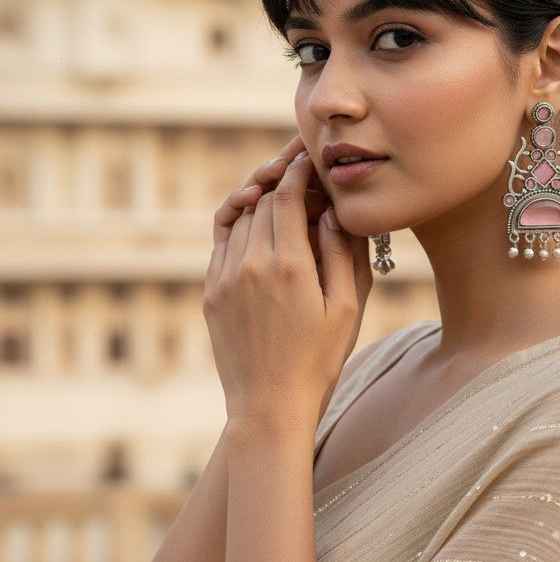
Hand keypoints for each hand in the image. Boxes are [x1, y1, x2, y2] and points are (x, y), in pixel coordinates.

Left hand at [203, 144, 372, 425]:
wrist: (270, 406)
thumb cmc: (319, 361)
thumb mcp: (347, 308)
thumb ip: (343, 253)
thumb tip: (334, 210)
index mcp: (288, 265)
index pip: (287, 194)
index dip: (299, 168)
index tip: (310, 155)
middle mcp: (250, 264)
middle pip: (263, 200)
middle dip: (282, 180)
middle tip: (302, 173)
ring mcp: (224, 278)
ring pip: (239, 217)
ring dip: (260, 199)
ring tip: (281, 193)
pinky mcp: (210, 293)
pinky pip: (221, 242)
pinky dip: (238, 223)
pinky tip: (256, 223)